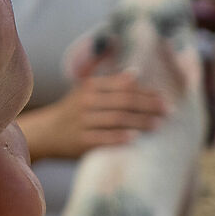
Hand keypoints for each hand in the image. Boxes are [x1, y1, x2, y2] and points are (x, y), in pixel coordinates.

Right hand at [25, 72, 167, 160]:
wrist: (46, 133)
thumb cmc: (74, 113)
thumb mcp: (87, 91)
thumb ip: (110, 83)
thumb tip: (135, 74)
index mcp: (91, 87)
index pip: (124, 86)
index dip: (146, 92)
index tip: (165, 98)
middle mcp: (87, 102)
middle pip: (123, 101)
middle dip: (149, 106)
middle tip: (168, 112)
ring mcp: (83, 122)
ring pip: (116, 119)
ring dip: (140, 122)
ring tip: (158, 125)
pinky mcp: (80, 141)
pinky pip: (103, 138)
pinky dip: (119, 138)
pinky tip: (135, 139)